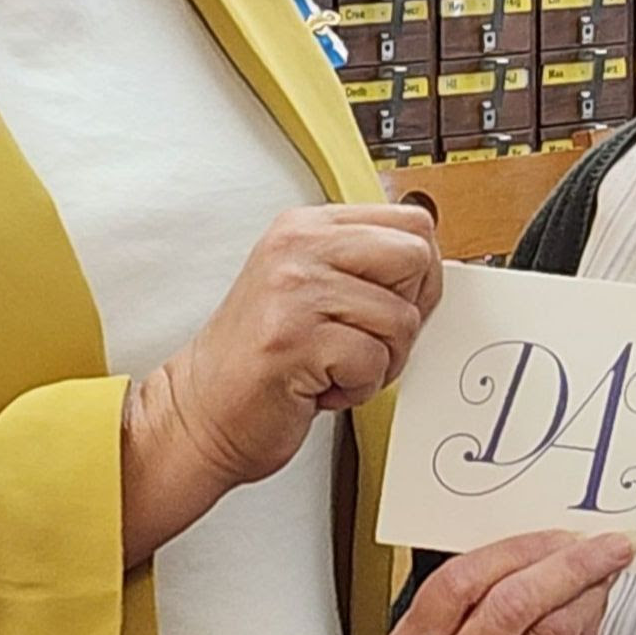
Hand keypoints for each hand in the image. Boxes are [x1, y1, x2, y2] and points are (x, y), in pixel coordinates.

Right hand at [120, 202, 441, 563]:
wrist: (200, 413)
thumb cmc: (264, 359)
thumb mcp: (311, 286)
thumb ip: (363, 264)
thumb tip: (435, 264)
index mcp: (307, 226)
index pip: (412, 221)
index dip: (423, 273)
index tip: (395, 303)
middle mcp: (298, 246)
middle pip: (416, 257)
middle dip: (410, 312)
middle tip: (368, 340)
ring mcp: (294, 289)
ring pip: (401, 319)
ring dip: (380, 362)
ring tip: (333, 367)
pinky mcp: (293, 339)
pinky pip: (373, 362)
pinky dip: (357, 389)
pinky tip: (319, 387)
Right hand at [390, 529, 635, 634]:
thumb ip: (487, 587)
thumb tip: (554, 537)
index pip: (461, 581)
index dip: (518, 549)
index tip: (561, 531)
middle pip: (514, 605)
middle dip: (569, 564)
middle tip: (608, 542)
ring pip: (553, 630)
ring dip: (591, 589)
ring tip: (610, 565)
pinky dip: (594, 620)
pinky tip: (601, 601)